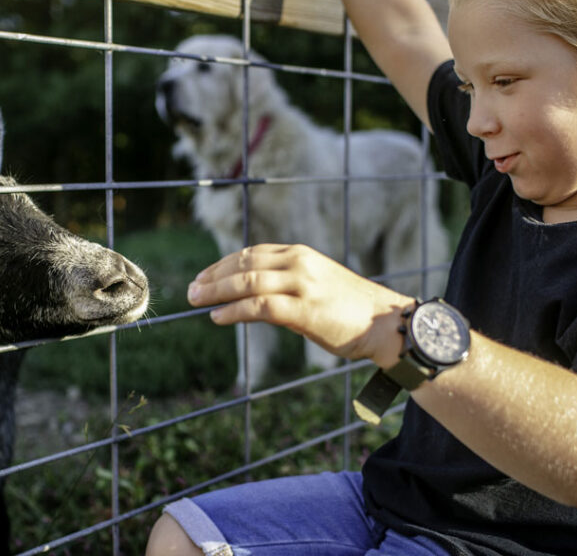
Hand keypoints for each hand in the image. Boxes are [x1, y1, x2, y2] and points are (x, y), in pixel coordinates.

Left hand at [187, 244, 410, 367]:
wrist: (385, 323)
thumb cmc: (350, 308)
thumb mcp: (316, 284)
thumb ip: (286, 284)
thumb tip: (250, 298)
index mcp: (301, 254)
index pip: (252, 253)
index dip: (223, 264)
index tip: (204, 277)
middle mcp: (299, 263)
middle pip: (244, 264)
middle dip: (213, 276)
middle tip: (191, 289)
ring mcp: (302, 285)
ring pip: (247, 282)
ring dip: (216, 291)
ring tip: (196, 301)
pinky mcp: (305, 310)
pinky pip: (259, 306)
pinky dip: (234, 311)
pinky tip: (218, 317)